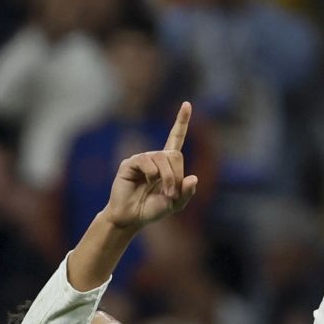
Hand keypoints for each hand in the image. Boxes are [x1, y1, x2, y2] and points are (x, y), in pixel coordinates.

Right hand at [101, 103, 198, 229]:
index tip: (186, 104)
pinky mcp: (130, 164)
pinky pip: (146, 161)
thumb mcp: (175, 204)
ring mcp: (142, 159)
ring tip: (164, 193)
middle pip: (174, 154)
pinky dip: (151, 173)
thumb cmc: (152, 209)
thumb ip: (186, 193)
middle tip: (171, 194)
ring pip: (162, 158)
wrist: (131, 218)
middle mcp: (155, 157)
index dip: (181, 122)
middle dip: (176, 175)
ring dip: (167, 177)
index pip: (176, 138)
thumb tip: (194, 178)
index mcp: (167, 164)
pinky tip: (147, 182)